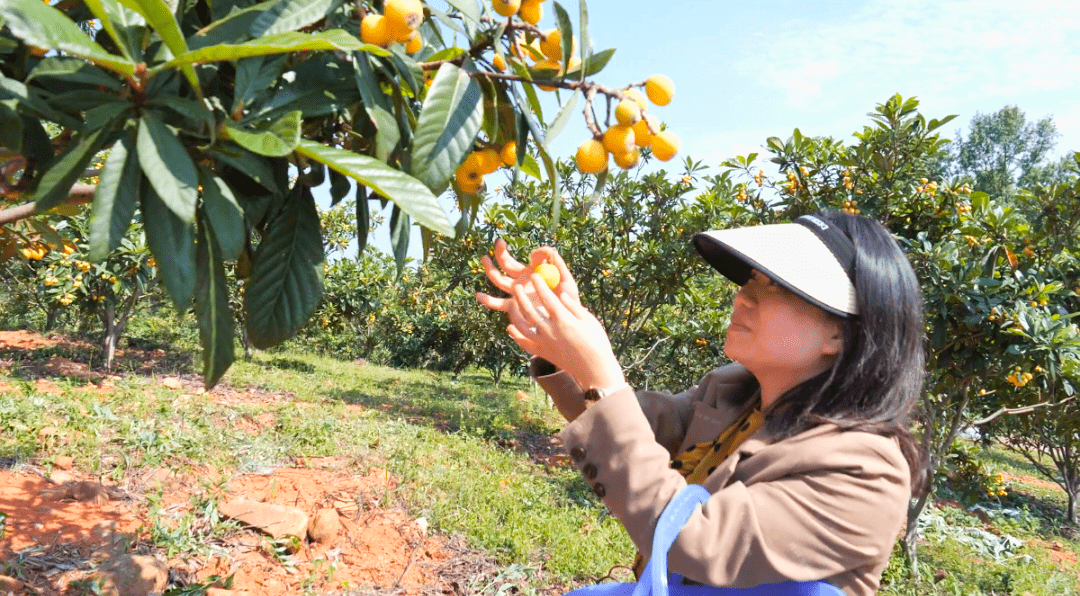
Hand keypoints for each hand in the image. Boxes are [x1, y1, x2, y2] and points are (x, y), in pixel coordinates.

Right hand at [475, 238, 580, 314]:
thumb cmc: (568, 298)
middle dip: (499, 254)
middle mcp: (522, 281)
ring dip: (490, 270)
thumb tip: (546, 250)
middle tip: (498, 242)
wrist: (567, 318)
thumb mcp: (565, 277)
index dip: (510, 251)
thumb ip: (557, 263)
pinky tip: (479, 296)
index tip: (506, 244)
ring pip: (499, 280)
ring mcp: (517, 293)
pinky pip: (500, 303)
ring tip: (485, 258)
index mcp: (531, 271)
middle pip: (505, 265)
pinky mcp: (516, 306)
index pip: (519, 257)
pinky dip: (489, 300)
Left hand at [505, 269, 624, 390]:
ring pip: (522, 327)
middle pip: (529, 312)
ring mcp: (544, 344)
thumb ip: (573, 306)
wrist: (594, 370)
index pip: (547, 299)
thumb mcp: (589, 321)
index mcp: (564, 321)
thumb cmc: (597, 343)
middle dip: (521, 297)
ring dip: (514, 314)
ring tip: (512, 304)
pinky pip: (525, 344)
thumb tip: (561, 292)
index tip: (534, 275)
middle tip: (517, 287)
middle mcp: (550, 332)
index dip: (540, 286)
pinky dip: (516, 336)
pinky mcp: (543, 353)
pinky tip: (511, 328)